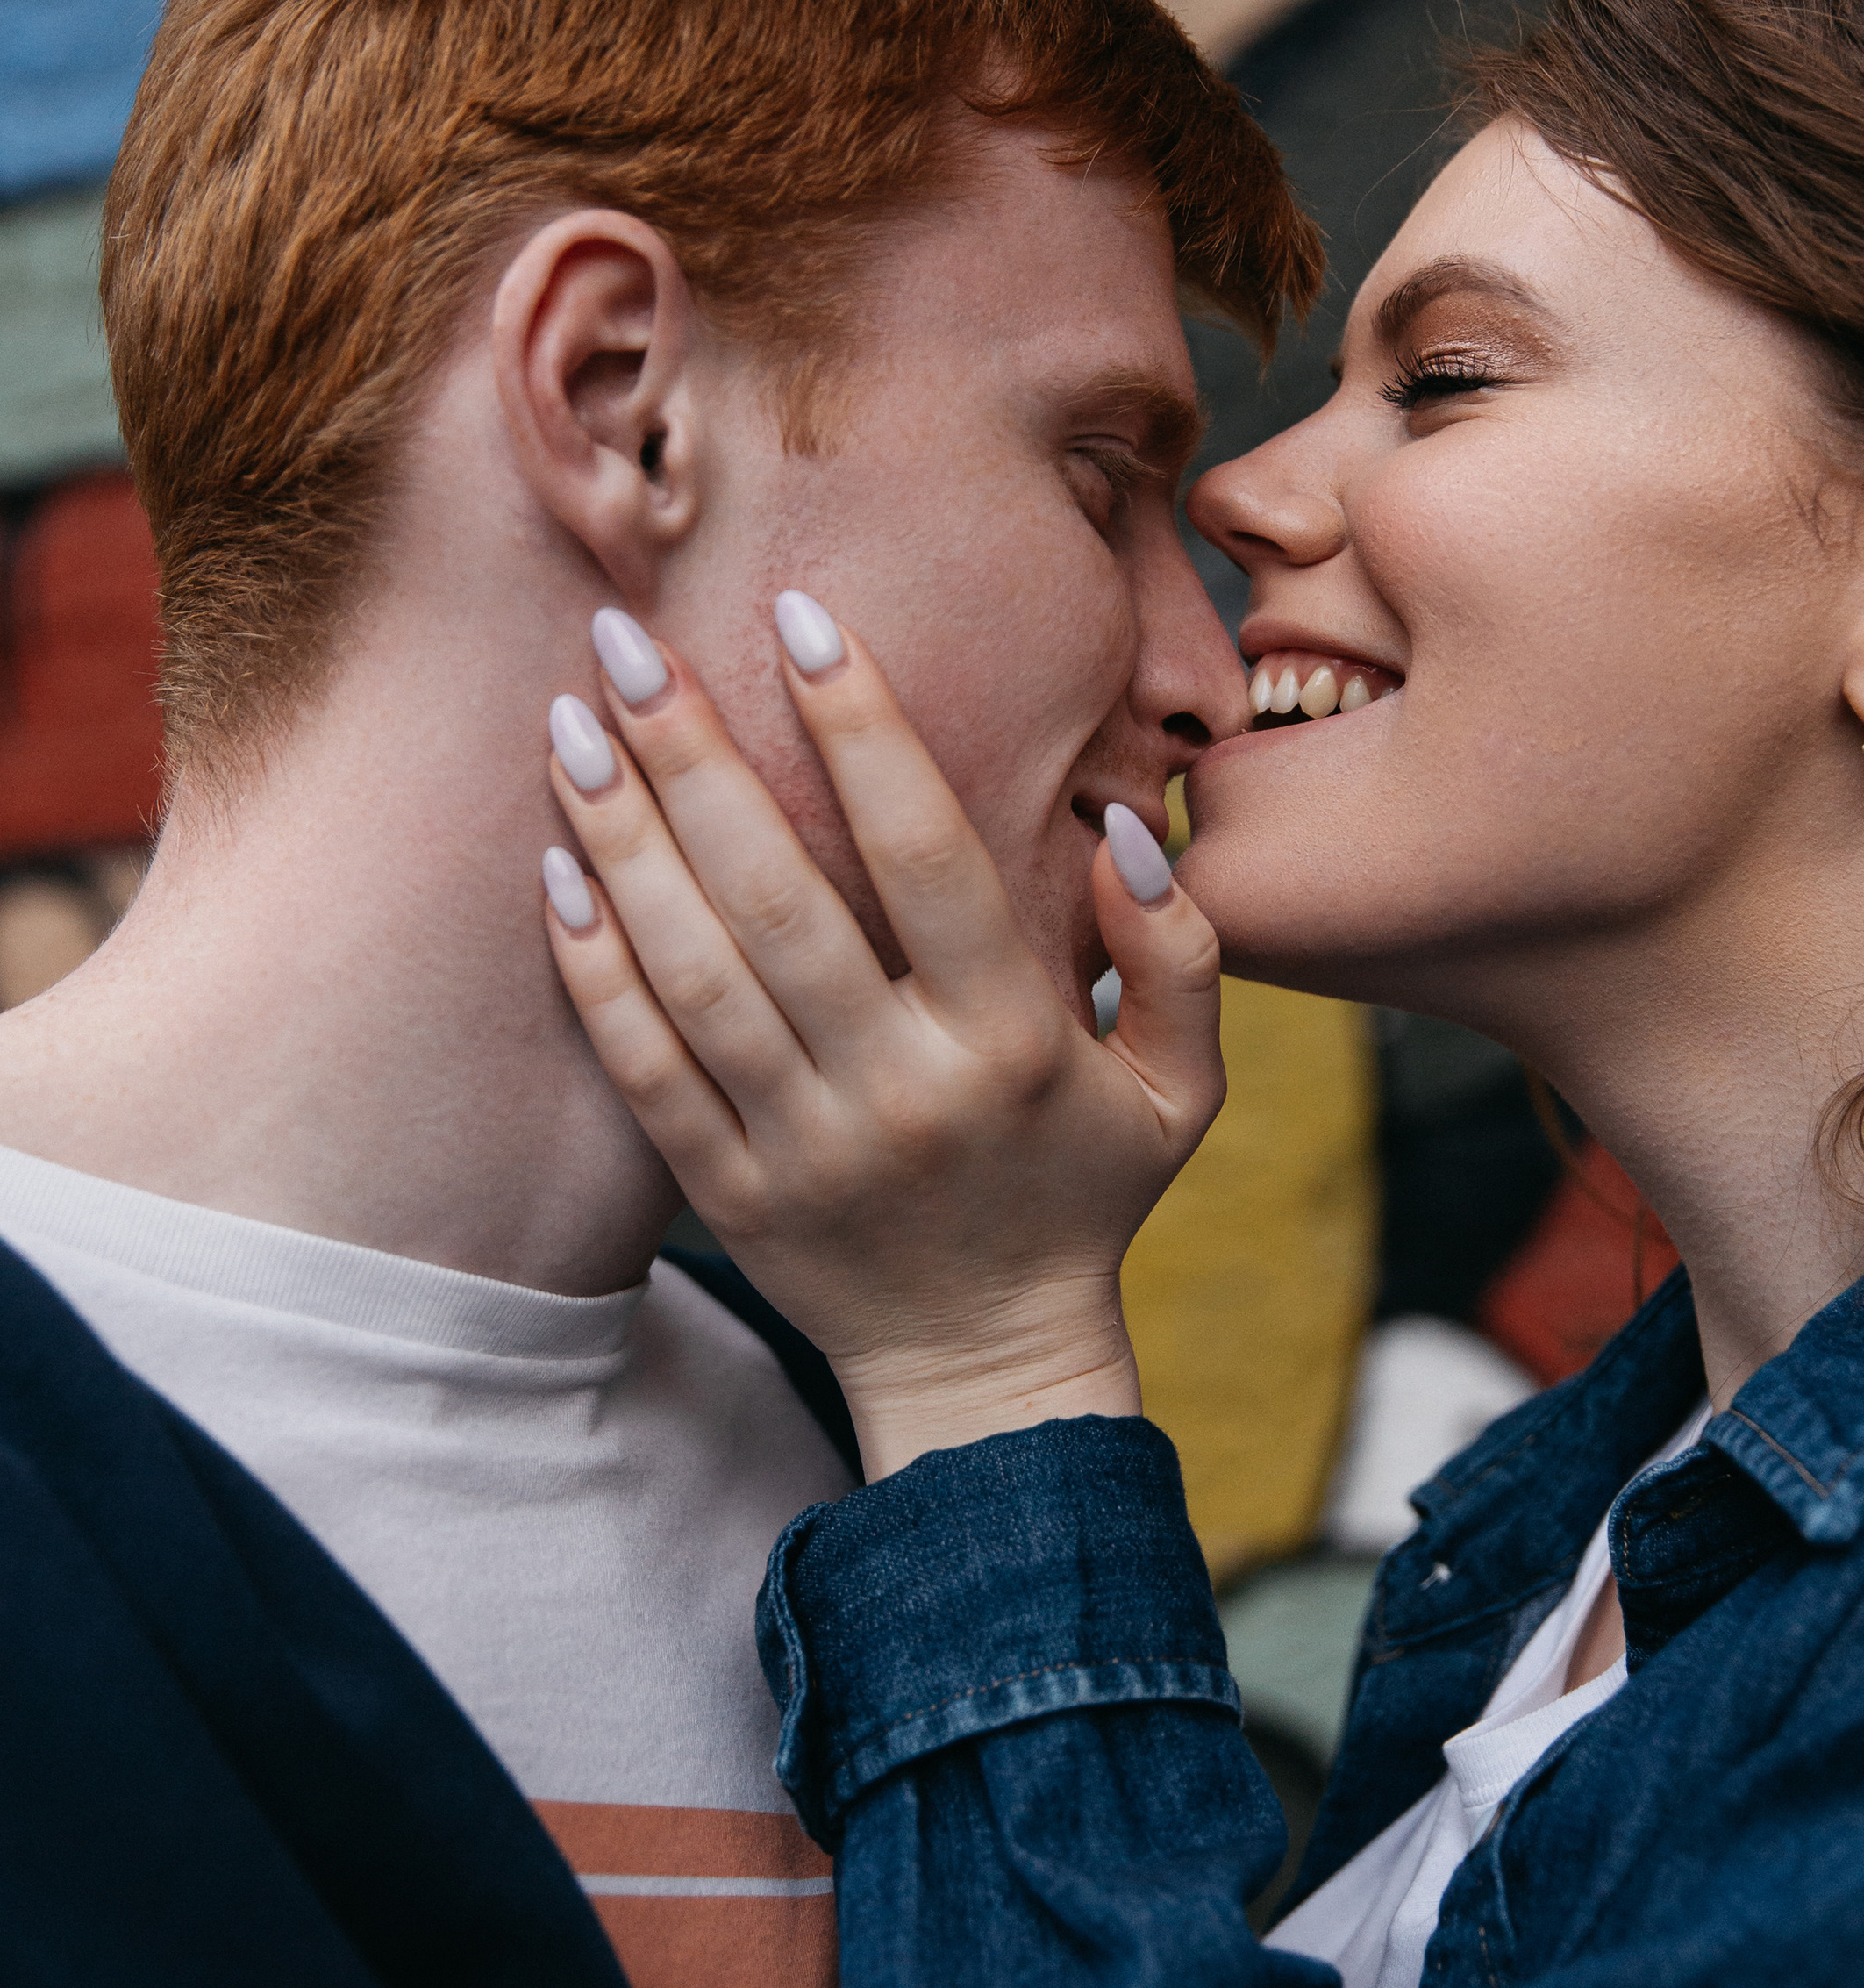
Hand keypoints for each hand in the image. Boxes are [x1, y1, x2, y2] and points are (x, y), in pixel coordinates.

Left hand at [539, 600, 1224, 1475]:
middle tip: (623, 635)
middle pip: (779, 896)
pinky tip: (556, 872)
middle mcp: (903, 1088)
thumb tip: (1125, 827)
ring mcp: (805, 1147)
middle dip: (694, 754)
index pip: (927, 855)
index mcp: (1014, 1042)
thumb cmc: (1083, 1195)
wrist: (986, 1370)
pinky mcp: (730, 1194)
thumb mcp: (1183, 1090)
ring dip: (622, 839)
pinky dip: (593, 970)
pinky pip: (644, 1068)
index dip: (862, 726)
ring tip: (566, 725)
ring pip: (693, 972)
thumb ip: (1180, 954)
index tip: (799, 617)